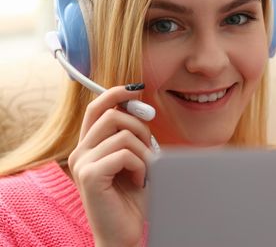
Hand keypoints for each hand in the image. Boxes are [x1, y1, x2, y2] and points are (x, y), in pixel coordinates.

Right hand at [68, 85, 152, 246]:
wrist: (123, 233)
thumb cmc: (132, 198)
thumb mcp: (133, 160)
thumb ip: (131, 136)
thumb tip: (141, 107)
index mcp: (88, 146)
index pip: (96, 108)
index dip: (115, 93)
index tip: (136, 89)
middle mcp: (80, 152)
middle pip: (112, 115)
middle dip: (140, 126)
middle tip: (150, 149)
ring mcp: (82, 163)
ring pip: (122, 134)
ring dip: (143, 151)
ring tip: (145, 171)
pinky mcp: (90, 176)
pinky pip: (124, 154)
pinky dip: (140, 165)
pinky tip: (139, 181)